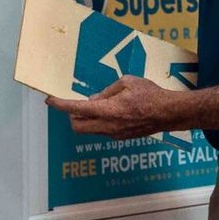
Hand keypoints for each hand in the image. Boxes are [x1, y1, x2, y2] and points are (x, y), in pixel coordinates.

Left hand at [47, 76, 183, 139]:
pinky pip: (102, 132)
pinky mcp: (121, 137)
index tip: (50, 100)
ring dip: (86, 120)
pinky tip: (110, 112)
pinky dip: (98, 123)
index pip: (77, 109)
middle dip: (71, 116)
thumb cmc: (150, 94)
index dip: (60, 105)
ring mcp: (115, 134)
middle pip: (77, 127)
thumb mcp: (127, 82)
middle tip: (75, 105)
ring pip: (89, 131)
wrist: (169, 113)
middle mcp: (109, 126)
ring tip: (97, 105)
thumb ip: (107, 91)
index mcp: (108, 109)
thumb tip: (93, 99)